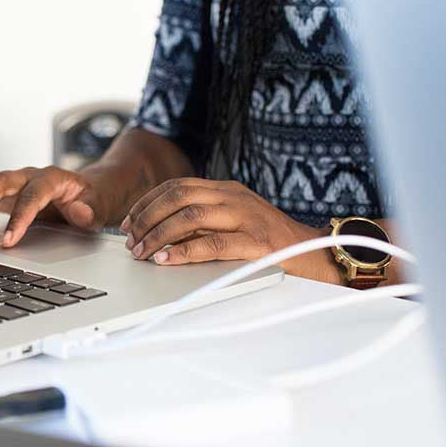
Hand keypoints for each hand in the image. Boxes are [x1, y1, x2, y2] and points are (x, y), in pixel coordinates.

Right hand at [0, 166, 108, 247]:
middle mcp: (30, 175)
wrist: (87, 190)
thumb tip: (79, 211)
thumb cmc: (92, 200)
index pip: (32, 195)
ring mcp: (16, 182)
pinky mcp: (6, 191)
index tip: (7, 241)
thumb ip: (91, 210)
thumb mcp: (100, 206)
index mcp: (53, 178)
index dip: (18, 218)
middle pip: (0, 181)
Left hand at [119, 178, 342, 283]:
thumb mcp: (234, 222)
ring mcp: (246, 217)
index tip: (128, 221)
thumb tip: (159, 234)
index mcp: (227, 190)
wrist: (317, 254)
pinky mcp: (256, 243)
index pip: (176, 186)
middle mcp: (234, 197)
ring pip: (189, 217)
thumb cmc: (271, 242)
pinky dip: (182, 252)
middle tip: (130, 239)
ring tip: (142, 252)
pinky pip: (210, 244)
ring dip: (158, 235)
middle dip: (146, 218)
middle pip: (177, 197)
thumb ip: (204, 222)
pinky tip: (165, 259)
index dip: (147, 203)